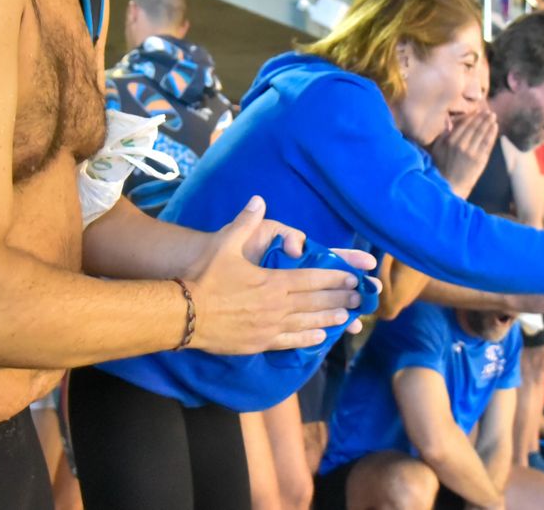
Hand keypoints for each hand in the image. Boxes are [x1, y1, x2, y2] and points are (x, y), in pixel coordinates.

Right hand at [186, 197, 372, 353]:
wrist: (182, 314)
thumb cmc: (204, 277)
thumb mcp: (225, 244)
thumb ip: (245, 222)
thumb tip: (257, 200)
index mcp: (273, 282)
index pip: (313, 279)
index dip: (336, 278)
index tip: (354, 277)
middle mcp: (276, 306)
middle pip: (316, 302)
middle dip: (340, 299)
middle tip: (361, 298)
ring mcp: (269, 327)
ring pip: (307, 323)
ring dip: (330, 319)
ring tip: (349, 319)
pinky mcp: (259, 343)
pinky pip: (289, 342)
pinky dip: (307, 339)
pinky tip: (320, 338)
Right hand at [428, 110, 497, 198]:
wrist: (450, 186)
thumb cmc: (441, 168)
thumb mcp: (437, 150)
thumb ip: (443, 135)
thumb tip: (449, 122)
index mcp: (450, 141)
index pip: (463, 124)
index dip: (471, 116)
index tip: (477, 110)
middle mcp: (462, 145)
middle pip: (474, 127)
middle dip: (482, 118)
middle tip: (488, 111)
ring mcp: (472, 152)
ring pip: (482, 134)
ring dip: (488, 123)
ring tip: (493, 116)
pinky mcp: (480, 160)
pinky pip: (488, 143)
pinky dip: (492, 134)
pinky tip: (495, 127)